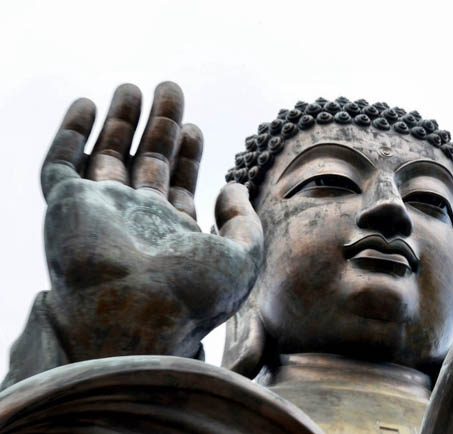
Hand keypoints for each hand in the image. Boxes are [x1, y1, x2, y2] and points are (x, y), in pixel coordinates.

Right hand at [40, 82, 262, 360]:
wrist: (135, 321)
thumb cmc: (193, 298)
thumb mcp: (242, 258)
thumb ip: (244, 221)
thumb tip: (233, 184)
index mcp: (172, 234)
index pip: (178, 184)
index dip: (187, 154)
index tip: (196, 128)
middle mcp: (135, 222)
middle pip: (146, 162)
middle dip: (159, 125)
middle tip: (171, 89)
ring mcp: (99, 214)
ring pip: (106, 157)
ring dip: (119, 122)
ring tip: (133, 87)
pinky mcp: (65, 208)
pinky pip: (60, 165)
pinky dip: (69, 135)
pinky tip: (85, 106)